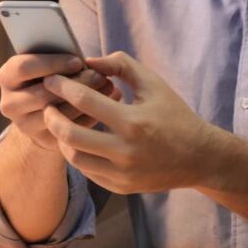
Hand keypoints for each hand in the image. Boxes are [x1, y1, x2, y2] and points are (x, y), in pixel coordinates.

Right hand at [0, 53, 120, 151]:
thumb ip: (61, 58)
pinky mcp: (42, 140)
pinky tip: (105, 106)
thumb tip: (88, 62)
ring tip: (109, 87)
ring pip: (57, 114)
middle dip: (74, 84)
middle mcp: (9, 102)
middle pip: (42, 93)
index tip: (78, 61)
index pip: (24, 67)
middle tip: (100, 76)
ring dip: (86, 101)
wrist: (39, 112)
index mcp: (7, 76)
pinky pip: (68, 130)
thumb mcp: (47, 63)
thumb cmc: (48, 76)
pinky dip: (89, 117)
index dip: (53, 63)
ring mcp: (24, 125)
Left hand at [41, 51, 213, 192]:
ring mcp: (122, 173)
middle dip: (52, 116)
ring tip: (60, 123)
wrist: (200, 157)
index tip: (51, 79)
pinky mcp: (121, 187)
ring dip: (61, 139)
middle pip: (70, 135)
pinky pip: (88, 172)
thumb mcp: (152, 83)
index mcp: (133, 121)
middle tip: (47, 104)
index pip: (85, 100)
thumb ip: (121, 65)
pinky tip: (77, 141)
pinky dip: (78, 155)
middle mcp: (125, 151)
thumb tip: (90, 60)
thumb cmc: (174, 114)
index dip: (62, 87)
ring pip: (75, 158)